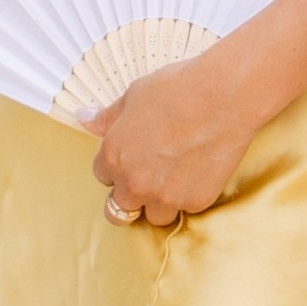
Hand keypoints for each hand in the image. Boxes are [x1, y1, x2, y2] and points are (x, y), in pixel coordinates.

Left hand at [86, 43, 260, 228]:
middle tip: (149, 176)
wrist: (224, 96)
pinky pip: (186, 209)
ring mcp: (165, 196)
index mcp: (113, 157)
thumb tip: (82, 117)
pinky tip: (198, 172)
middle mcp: (134, 183)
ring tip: (174, 179)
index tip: (133, 156)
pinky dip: (189, 196)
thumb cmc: (177, 89)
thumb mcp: (134, 95)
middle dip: (130, 195)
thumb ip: (107, 116)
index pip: (102, 176)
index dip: (117, 165)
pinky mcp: (196, 201)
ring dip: (159, 203)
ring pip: (154, 217)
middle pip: (119, 209)